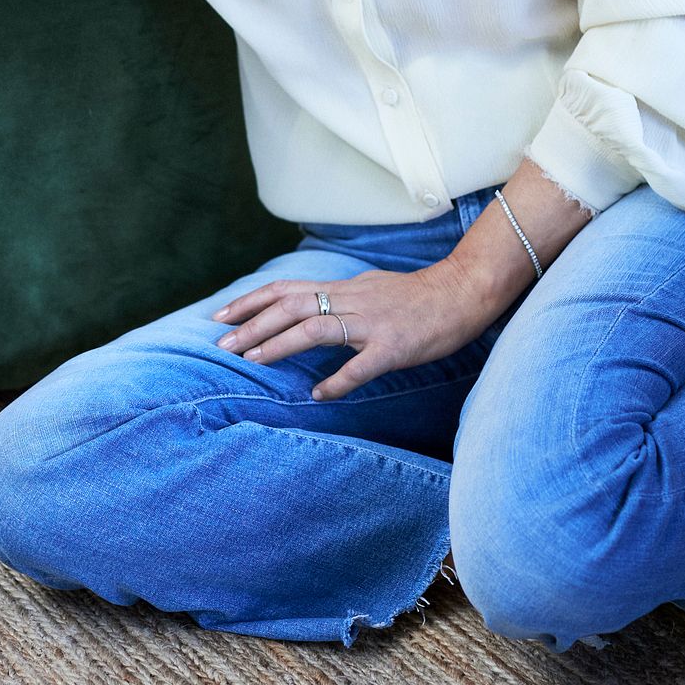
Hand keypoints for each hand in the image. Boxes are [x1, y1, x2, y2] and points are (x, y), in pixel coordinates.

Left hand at [211, 256, 501, 401]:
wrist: (463, 292)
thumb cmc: (417, 296)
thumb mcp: (369, 289)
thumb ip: (338, 300)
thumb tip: (307, 311)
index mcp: (344, 289)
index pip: (287, 289)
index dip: (251, 301)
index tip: (220, 315)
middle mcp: (352, 301)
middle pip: (291, 306)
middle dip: (252, 324)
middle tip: (222, 344)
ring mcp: (373, 323)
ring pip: (316, 328)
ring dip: (279, 344)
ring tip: (251, 361)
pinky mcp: (395, 347)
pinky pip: (361, 366)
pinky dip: (336, 381)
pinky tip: (317, 395)